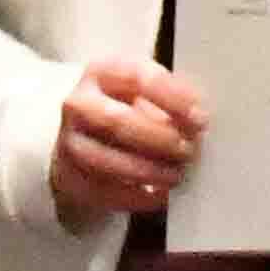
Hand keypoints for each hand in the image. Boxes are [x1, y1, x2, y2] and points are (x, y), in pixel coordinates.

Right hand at [47, 52, 204, 232]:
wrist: (80, 129)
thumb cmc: (122, 103)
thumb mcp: (141, 88)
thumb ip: (168, 98)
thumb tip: (196, 123)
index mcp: (102, 72)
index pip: (139, 78)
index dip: (173, 99)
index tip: (200, 118)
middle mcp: (78, 105)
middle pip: (119, 123)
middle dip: (160, 139)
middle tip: (188, 150)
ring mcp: (69, 142)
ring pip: (107, 161)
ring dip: (148, 171)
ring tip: (176, 174)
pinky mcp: (69, 176)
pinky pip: (102, 192)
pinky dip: (135, 198)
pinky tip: (159, 196)